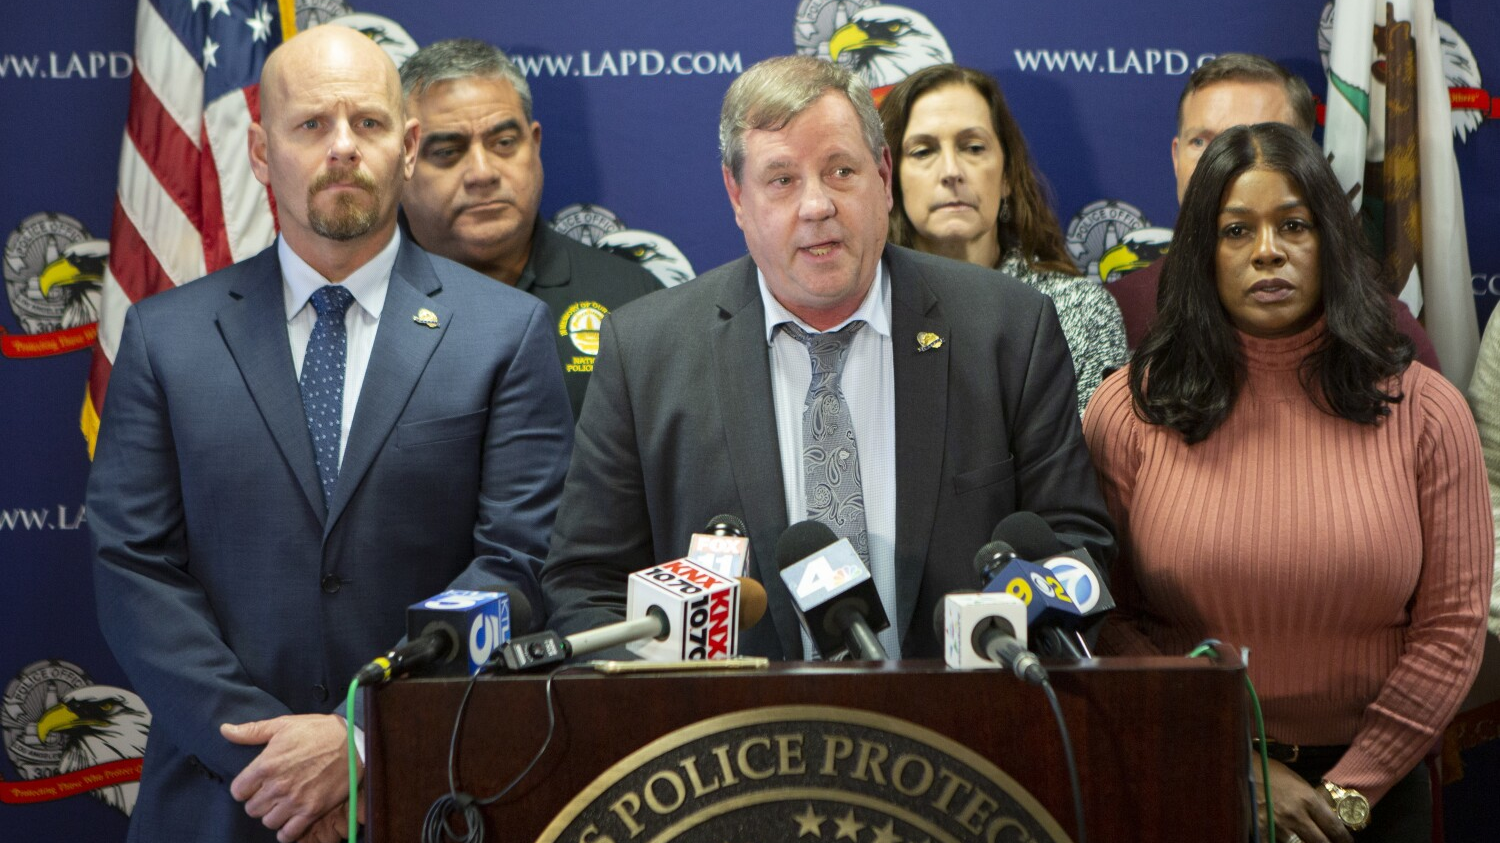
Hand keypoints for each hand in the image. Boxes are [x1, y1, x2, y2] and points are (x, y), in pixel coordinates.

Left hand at [221, 714, 361, 842]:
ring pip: (268, 822)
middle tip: (273, 792)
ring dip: (274, 814)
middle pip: (252, 809)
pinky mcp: (312, 811)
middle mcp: (277, 786)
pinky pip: (288, 834)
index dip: (246, 787)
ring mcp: (294, 801)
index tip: (256, 783)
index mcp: (266, 765)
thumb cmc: (318, 731)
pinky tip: (292, 819)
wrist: (353, 743)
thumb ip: (251, 731)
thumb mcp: (284, 725)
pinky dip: (287, 830)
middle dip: (260, 801)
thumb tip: (224, 730)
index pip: (238, 791)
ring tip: (284, 804)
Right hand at [1250, 758, 1351, 842]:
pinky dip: (1278, 839)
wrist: (1239, 766)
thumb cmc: (1268, 771)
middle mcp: (1296, 814)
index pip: (1334, 827)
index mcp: (1308, 799)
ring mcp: (1278, 825)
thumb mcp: (1297, 781)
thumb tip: (1326, 817)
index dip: (1344, 839)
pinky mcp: (1261, 830)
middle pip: (1321, 842)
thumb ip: (1312, 801)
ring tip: (1292, 829)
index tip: (1347, 842)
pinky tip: (1278, 834)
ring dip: (1298, 839)